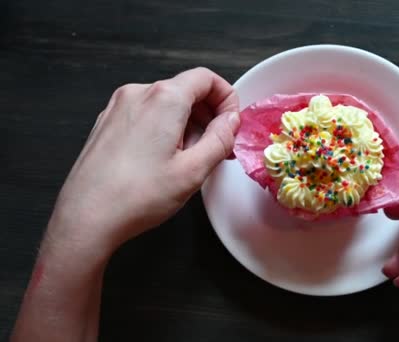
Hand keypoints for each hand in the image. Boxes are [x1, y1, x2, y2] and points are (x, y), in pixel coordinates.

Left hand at [49, 67, 238, 254]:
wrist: (86, 217)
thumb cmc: (136, 197)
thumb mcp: (193, 171)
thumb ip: (220, 139)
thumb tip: (231, 121)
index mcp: (163, 99)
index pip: (206, 78)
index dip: (226, 98)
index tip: (232, 123)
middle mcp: (138, 95)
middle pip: (185, 89)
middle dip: (208, 114)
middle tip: (219, 146)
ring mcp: (118, 108)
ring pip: (165, 103)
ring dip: (187, 124)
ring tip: (192, 159)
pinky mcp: (107, 123)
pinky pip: (145, 115)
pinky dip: (164, 129)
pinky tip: (165, 160)